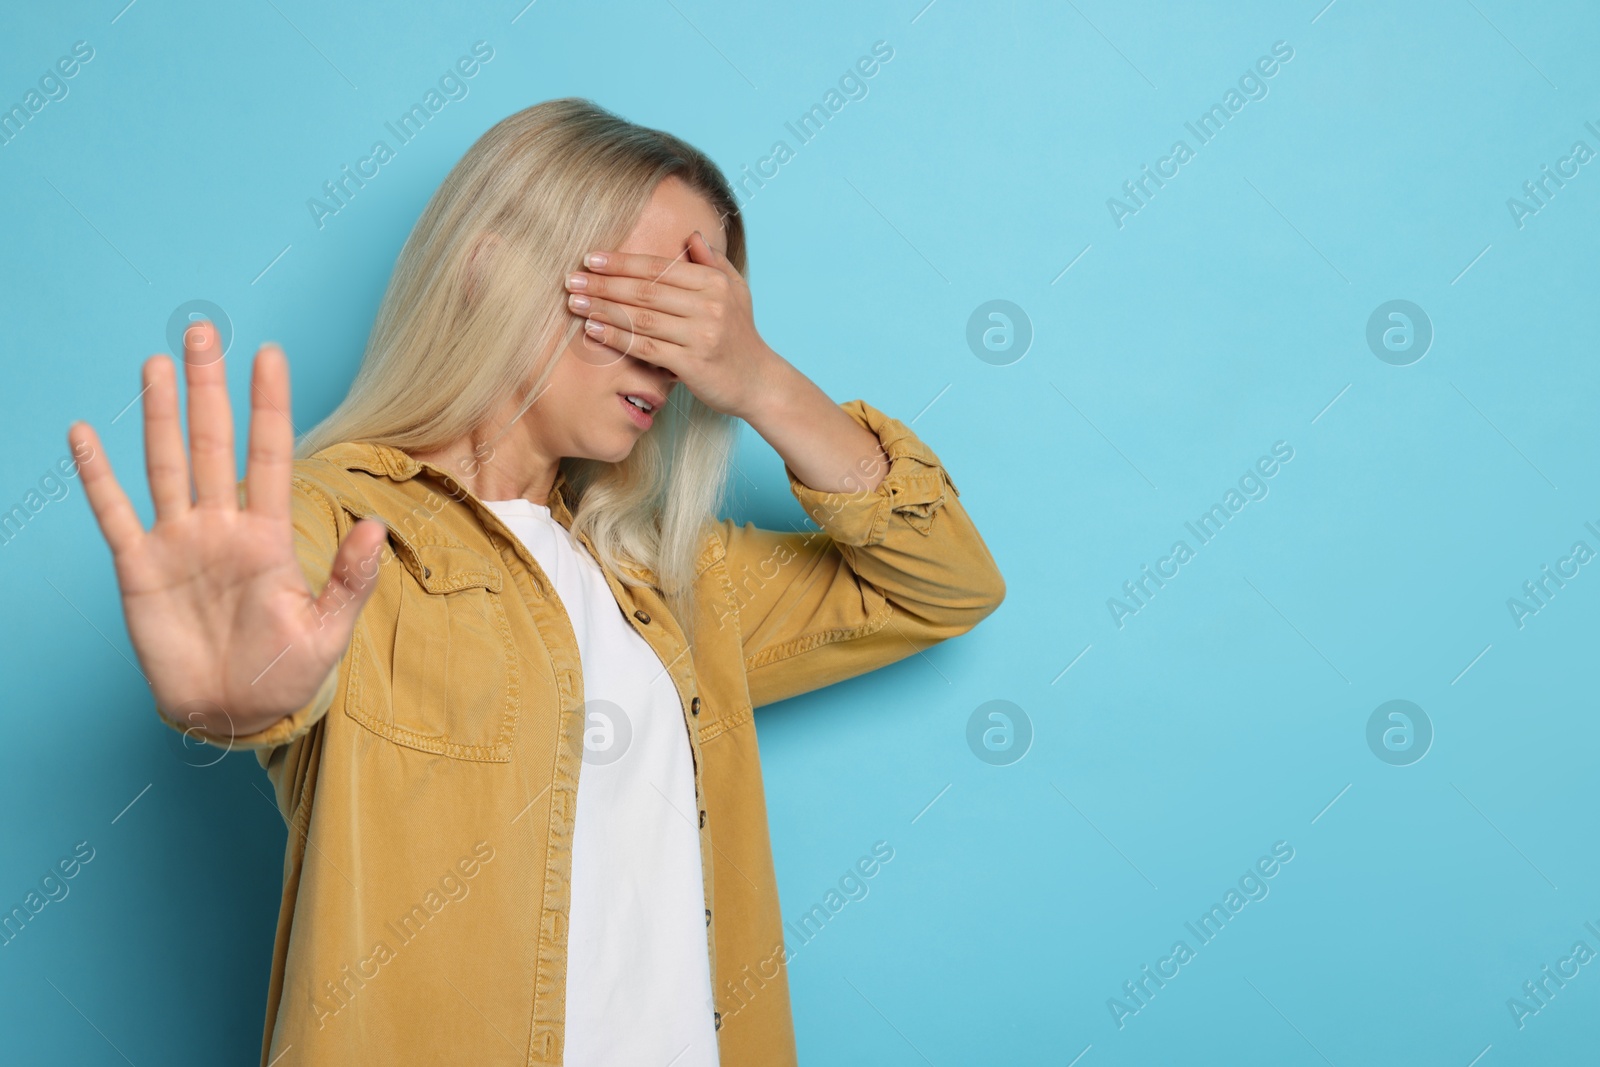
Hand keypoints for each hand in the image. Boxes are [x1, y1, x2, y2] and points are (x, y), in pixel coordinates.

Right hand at [71, 321, 389, 739]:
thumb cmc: (286, 674)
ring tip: (157, 363)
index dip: (268, 406)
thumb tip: (375, 526)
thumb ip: (350, 579)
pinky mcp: (139, 568)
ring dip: (160, 415)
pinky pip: (114, 513)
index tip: (270, 354)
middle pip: (214, 443)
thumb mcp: (327, 631)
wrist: (233, 713)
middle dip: (210, 388)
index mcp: (269, 537)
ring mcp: (179, 542)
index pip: (270, 455)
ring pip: (166, 464)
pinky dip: (97, 476)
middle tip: (204, 331)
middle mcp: (222, 527)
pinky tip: (85, 434)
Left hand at [565, 231, 782, 418]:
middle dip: (604, 284)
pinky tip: (593, 331)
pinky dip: (616, 338)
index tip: (590, 259)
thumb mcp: (735, 292)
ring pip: (641, 318)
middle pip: (645, 291)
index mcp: (714, 283)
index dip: (622, 262)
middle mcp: (709, 306)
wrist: (759, 381)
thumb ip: (712, 262)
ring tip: (575, 303)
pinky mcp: (693, 364)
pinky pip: (646, 348)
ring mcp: (701, 336)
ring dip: (603, 310)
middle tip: (571, 280)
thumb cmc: (740, 335)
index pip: (659, 268)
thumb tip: (690, 235)